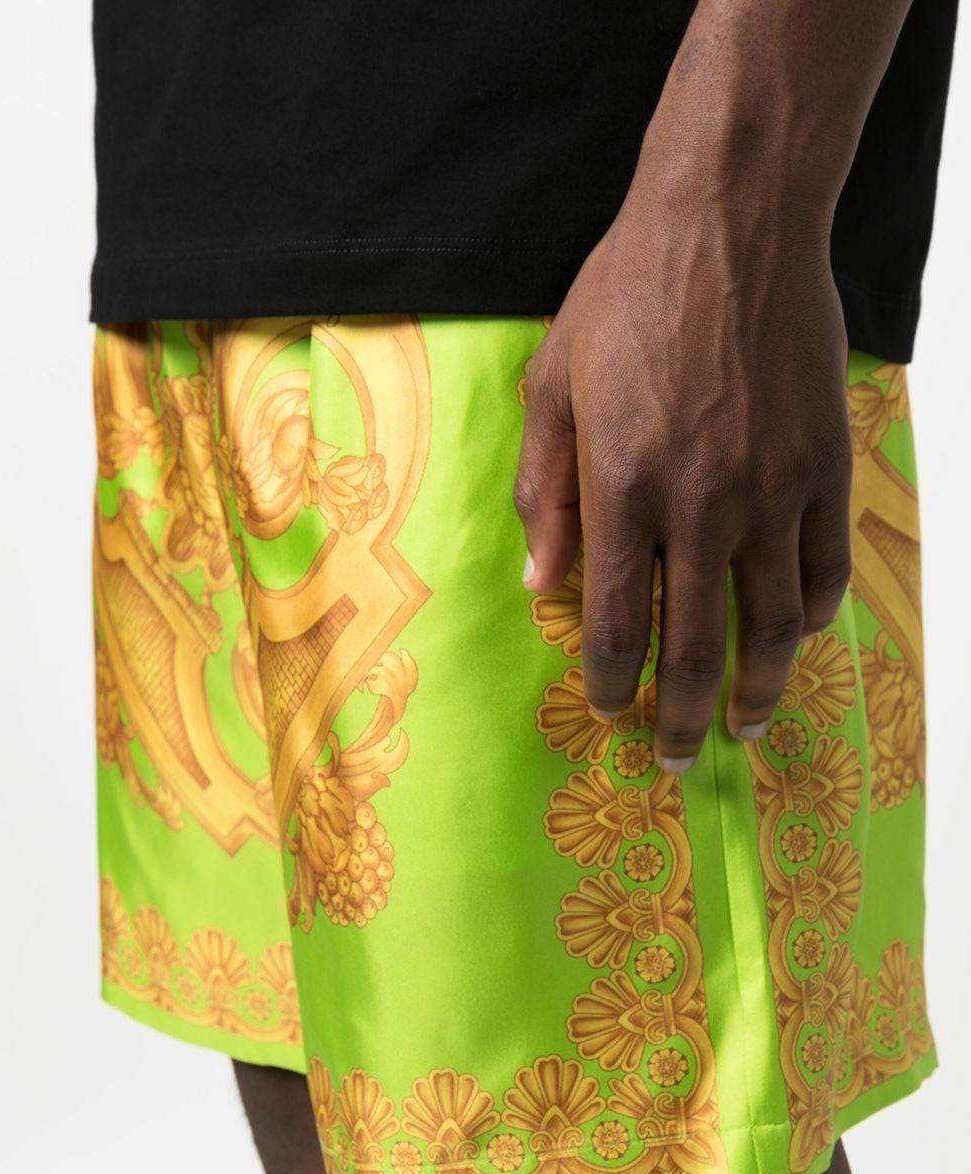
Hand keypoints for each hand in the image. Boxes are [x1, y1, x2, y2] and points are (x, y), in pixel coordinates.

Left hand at [513, 170, 852, 771]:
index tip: (610, 711)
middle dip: (682, 716)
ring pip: (771, 624)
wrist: (731, 224)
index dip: (610, 680)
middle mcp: (700, 505)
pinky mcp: (824, 469)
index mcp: (622, 488)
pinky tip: (796, 642)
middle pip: (695, 643)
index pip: (613, 619)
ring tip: (744, 726)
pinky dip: (812, 619)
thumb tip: (539, 586)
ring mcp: (772, 491)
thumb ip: (543, 493)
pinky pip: (824, 568)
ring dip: (756, 688)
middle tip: (676, 760)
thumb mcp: (551, 386)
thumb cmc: (627, 298)